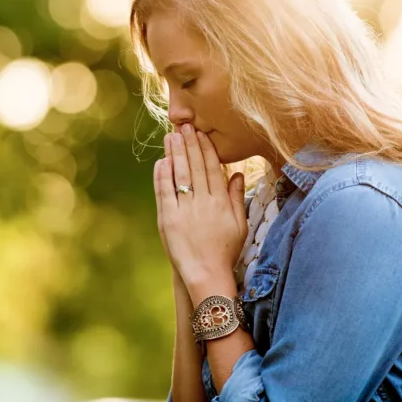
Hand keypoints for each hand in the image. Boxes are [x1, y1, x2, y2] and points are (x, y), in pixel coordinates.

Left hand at [153, 124, 247, 292]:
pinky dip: (162, 176)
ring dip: (174, 154)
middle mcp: (203, 203)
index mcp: (221, 202)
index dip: (205, 148)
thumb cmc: (225, 251)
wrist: (206, 274)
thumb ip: (237, 197)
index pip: (212, 168)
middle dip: (189, 144)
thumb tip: (237, 174)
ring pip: (179, 175)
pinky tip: (161, 161)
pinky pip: (164, 193)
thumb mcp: (239, 224)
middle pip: (194, 167)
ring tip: (171, 137)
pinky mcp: (168, 220)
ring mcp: (184, 210)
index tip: (201, 133)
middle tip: (184, 126)